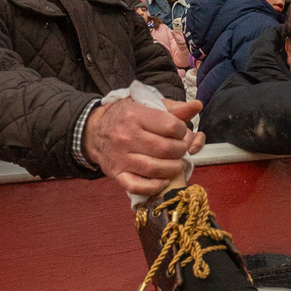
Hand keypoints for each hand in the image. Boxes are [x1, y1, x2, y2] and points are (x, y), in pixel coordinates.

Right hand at [85, 96, 203, 196]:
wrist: (93, 131)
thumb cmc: (124, 116)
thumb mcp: (145, 104)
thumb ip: (173, 107)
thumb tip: (197, 106)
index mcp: (135, 115)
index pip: (171, 126)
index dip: (182, 131)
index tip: (180, 132)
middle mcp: (126, 137)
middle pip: (166, 149)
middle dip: (181, 150)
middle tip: (182, 149)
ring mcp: (120, 157)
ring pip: (156, 169)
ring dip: (173, 168)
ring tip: (177, 163)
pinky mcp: (116, 174)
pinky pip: (139, 186)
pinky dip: (155, 186)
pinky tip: (163, 179)